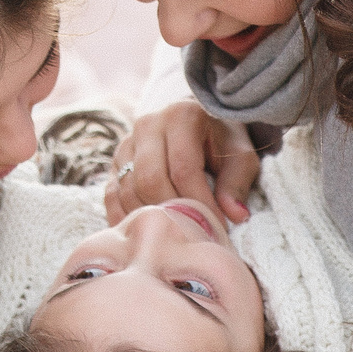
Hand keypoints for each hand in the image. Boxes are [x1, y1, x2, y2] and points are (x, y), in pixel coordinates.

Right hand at [106, 100, 258, 225]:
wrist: (198, 125)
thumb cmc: (222, 143)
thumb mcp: (240, 156)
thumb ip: (237, 183)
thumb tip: (234, 215)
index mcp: (181, 116)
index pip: (183, 168)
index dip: (199, 203)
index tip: (216, 227)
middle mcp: (148, 125)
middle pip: (150, 180)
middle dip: (173, 213)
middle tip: (194, 234)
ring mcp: (126, 144)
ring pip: (129, 191)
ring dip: (152, 219)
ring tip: (177, 235)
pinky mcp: (115, 164)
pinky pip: (112, 197)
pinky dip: (128, 219)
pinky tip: (150, 232)